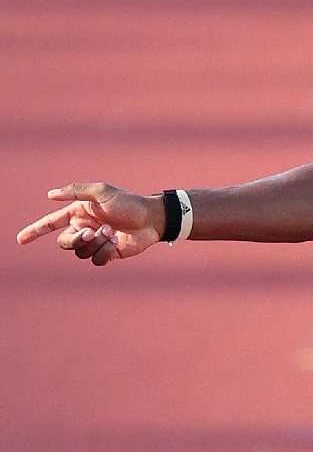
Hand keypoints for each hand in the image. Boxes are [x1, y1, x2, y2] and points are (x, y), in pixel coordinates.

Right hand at [16, 183, 162, 265]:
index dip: (35, 231)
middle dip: (76, 239)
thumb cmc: (129, 202)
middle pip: (64, 243)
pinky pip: (96, 260)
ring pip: (80, 253)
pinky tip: (117, 242)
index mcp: (79, 213)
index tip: (20, 240)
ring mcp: (96, 242)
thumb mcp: (102, 191)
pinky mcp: (108, 254)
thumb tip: (50, 194)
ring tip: (112, 233)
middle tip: (92, 231)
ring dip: (96, 243)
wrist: (152, 218)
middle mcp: (85, 228)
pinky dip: (105, 252)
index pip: (51, 223)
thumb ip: (76, 191)